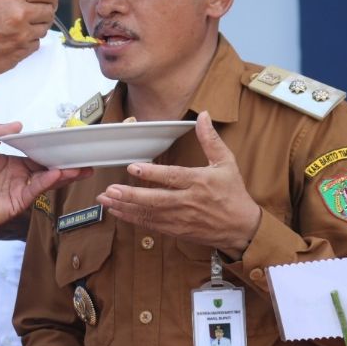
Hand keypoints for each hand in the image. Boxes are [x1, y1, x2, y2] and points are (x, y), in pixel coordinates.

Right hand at [0, 0, 56, 77]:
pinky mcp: (19, 53)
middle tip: (31, 19)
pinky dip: (26, 45)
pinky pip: (34, 46)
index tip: (49, 3)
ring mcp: (20, 35)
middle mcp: (19, 14)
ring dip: (34, 31)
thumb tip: (39, 0)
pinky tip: (9, 42)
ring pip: (43, 31)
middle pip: (49, 12)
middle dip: (43, 15)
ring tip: (14, 31)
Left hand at [0, 121, 89, 242]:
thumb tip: (19, 124)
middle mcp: (18, 176)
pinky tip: (58, 173)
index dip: (50, 148)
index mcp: (10, 163)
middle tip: (85, 157)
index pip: (35, 154)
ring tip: (82, 167)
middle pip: (47, 167)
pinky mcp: (18, 202)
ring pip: (47, 179)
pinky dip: (48, 181)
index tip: (66, 142)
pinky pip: (36, 189)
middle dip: (66, 163)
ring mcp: (19, 189)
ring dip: (64, 173)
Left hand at [96, 111, 260, 254]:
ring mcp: (181, 218)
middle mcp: (188, 201)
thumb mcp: (226, 163)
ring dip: (125, 207)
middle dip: (130, 195)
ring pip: (149, 213)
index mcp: (200, 182)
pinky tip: (117, 212)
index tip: (133, 167)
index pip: (173, 177)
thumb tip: (203, 115)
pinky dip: (133, 219)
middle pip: (156, 200)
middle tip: (110, 190)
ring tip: (105, 200)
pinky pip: (151, 225)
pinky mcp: (177, 230)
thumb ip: (210, 140)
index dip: (152, 173)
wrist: (242, 228)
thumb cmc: (233, 193)